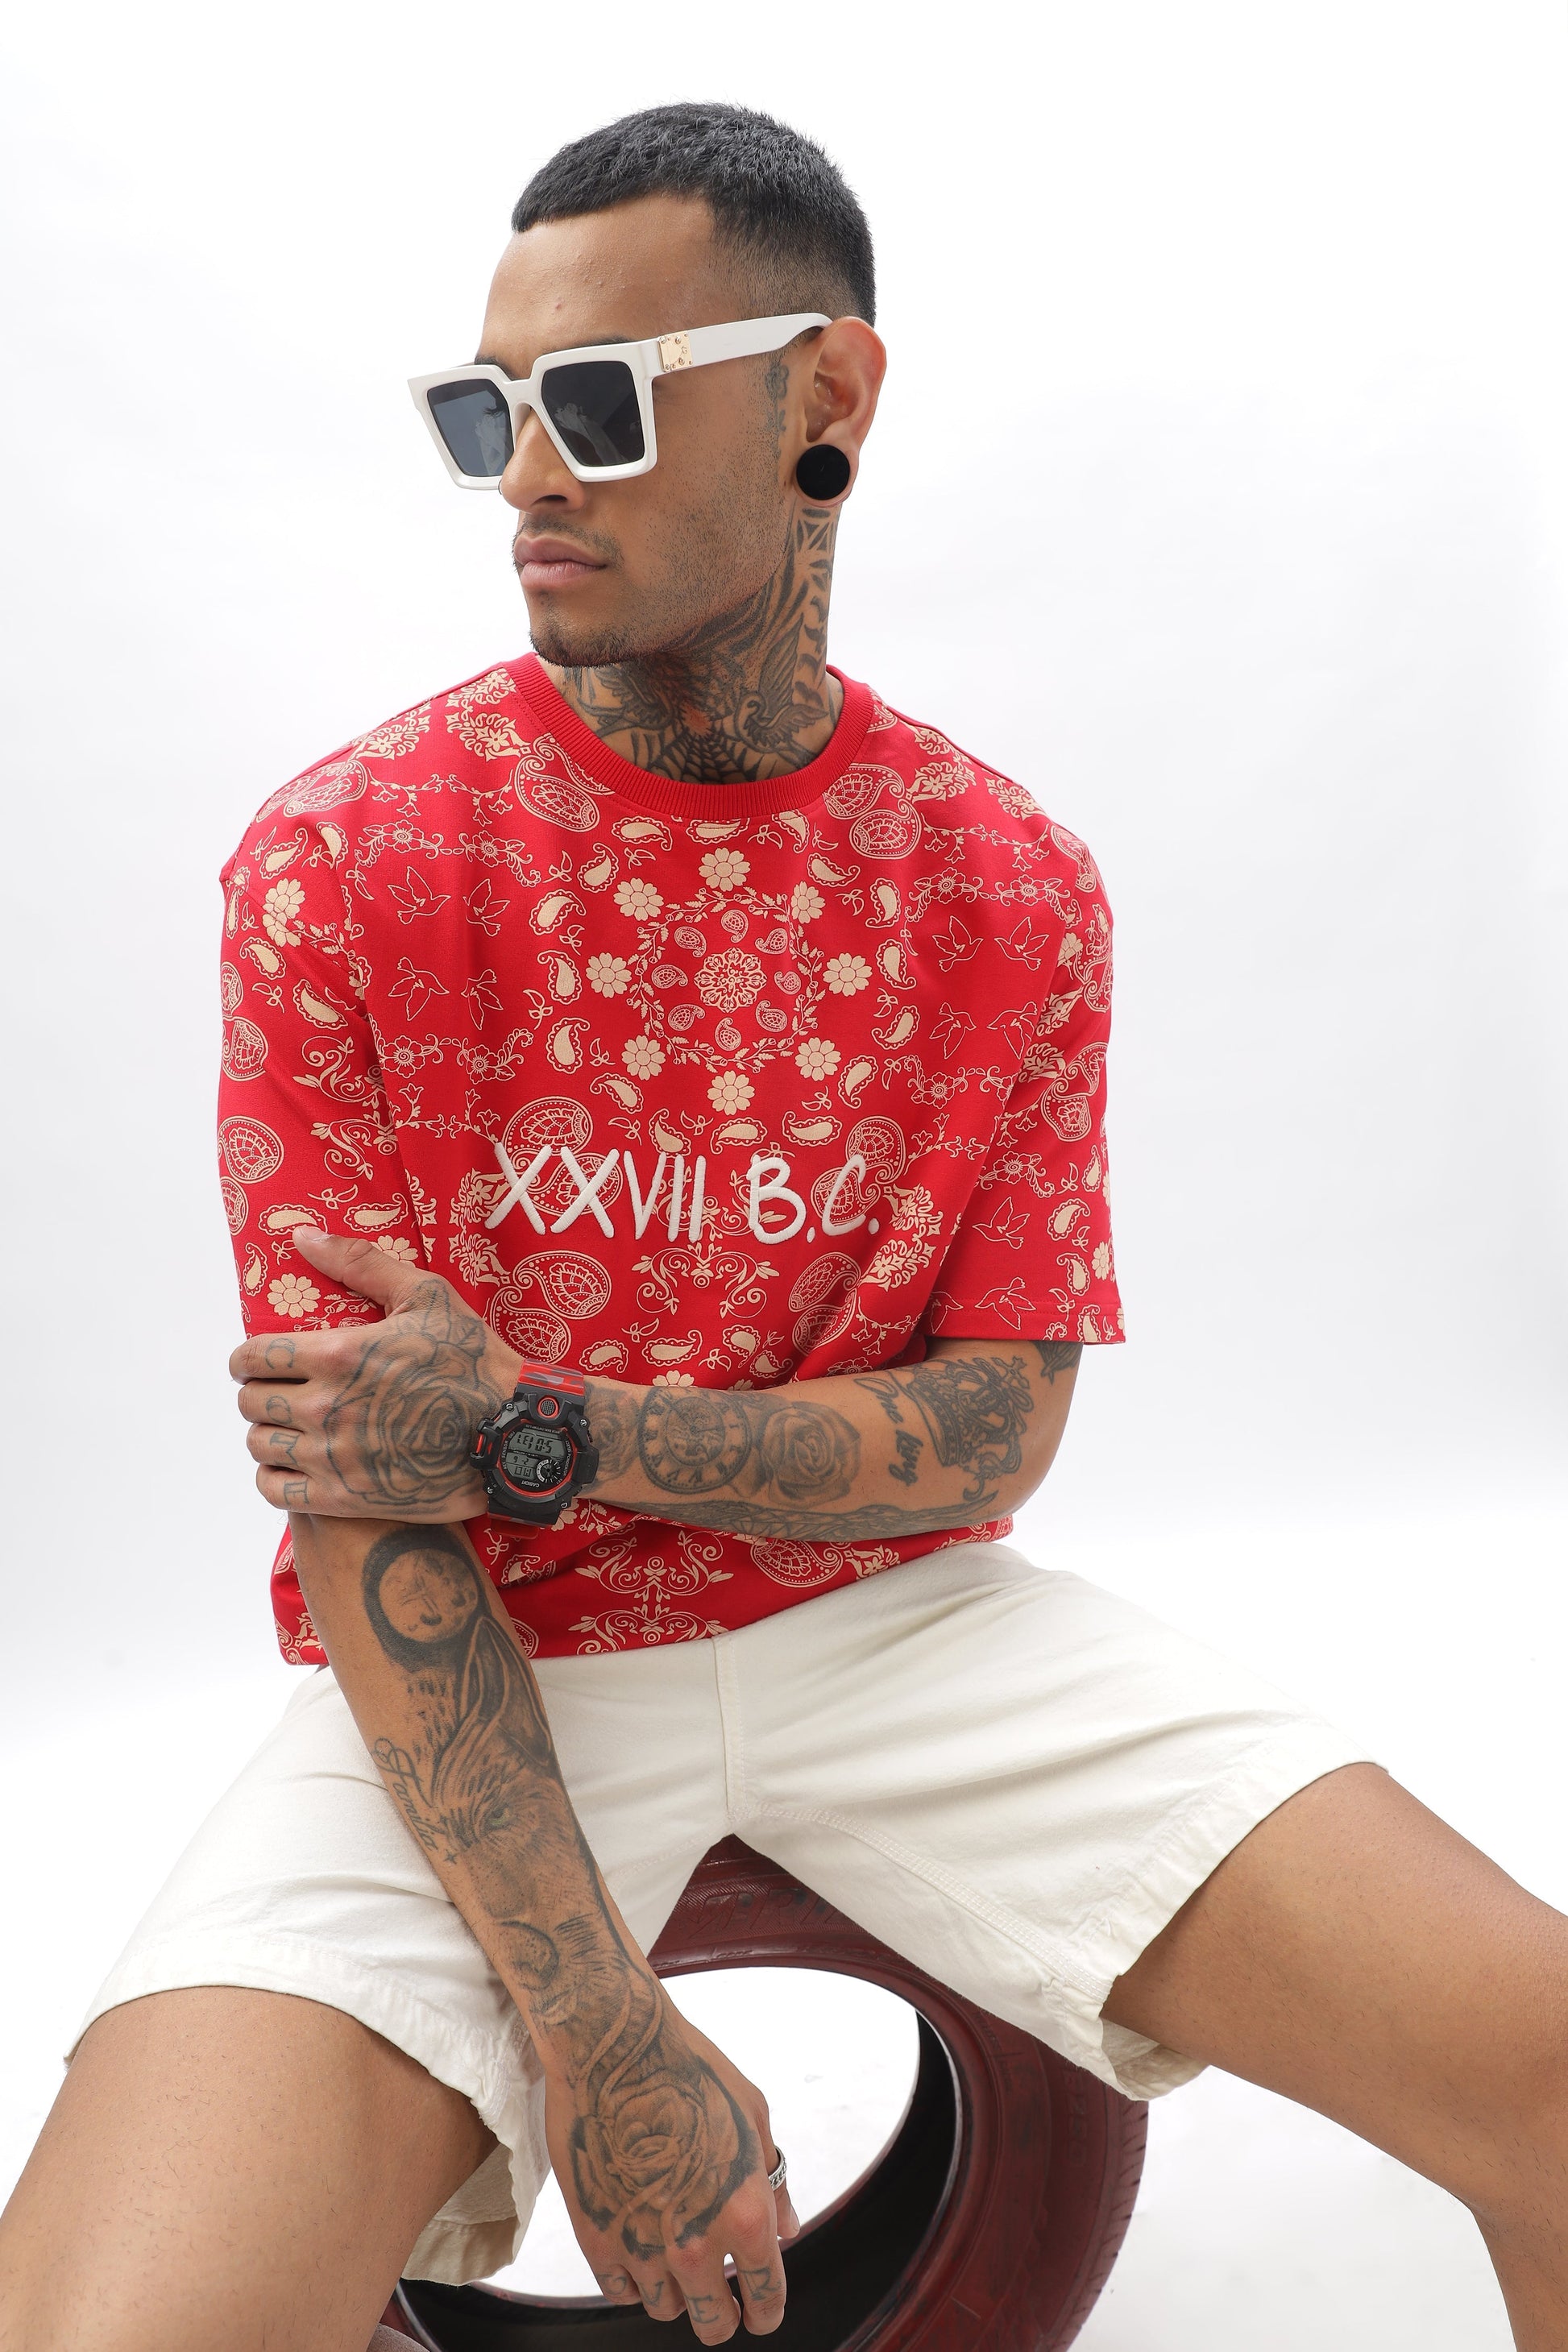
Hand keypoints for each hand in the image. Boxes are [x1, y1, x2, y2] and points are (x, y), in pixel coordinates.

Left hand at [229, 1229, 518, 1516]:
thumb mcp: (426, 1296)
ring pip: (259, 1445)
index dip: (247, 1358)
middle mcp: (326, 1407)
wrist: (513, 1434)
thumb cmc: (473, 1361)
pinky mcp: (344, 1497)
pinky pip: (275, 1490)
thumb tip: (302, 1235)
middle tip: (282, 1390)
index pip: (253, 1357)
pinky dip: (273, 1476)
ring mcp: (333, 1457)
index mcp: (338, 1354)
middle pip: (250, 1402)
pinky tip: (294, 1463)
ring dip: (267, 1432)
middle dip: (258, 1391)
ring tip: (290, 1425)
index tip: (259, 1360)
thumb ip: (359, 1263)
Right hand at [544, 1985, 799, 2339]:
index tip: (759, 2311)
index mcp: (746, 2214)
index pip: (766, 2298)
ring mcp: (641, 2246)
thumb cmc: (688, 2069)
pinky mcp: (595, 2237)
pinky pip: (618, 2291)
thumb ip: (773, 2180)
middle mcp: (695, 2243)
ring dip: (673, 2291)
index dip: (765, 2311)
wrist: (612, 2045)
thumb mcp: (752, 2112)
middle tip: (718, 2295)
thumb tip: (788, 2230)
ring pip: (664, 2309)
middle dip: (721, 2314)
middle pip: (712, 2322)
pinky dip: (630, 2278)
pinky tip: (637, 2247)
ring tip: (672, 2253)